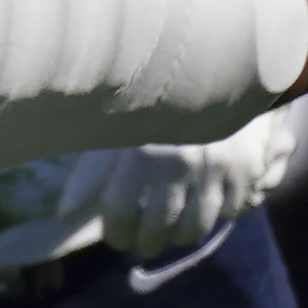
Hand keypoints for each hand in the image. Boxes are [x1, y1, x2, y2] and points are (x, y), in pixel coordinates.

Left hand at [59, 109, 295, 258]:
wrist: (210, 65)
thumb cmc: (148, 98)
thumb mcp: (114, 126)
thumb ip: (89, 173)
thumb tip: (63, 214)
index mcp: (140, 151)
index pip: (122, 213)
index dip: (116, 232)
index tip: (114, 236)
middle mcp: (179, 164)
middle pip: (158, 227)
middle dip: (145, 241)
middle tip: (139, 243)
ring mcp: (216, 169)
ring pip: (195, 226)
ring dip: (177, 237)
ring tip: (164, 236)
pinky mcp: (245, 169)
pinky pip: (229, 211)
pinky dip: (212, 219)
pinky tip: (197, 216)